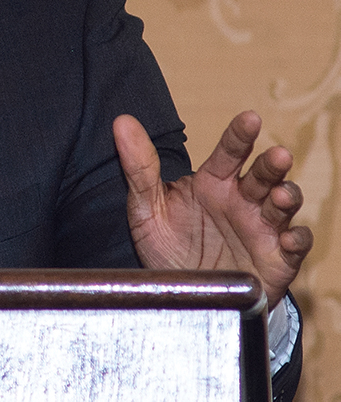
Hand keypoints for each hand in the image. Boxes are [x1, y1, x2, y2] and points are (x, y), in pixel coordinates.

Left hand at [113, 110, 312, 307]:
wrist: (183, 298)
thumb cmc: (169, 246)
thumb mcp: (147, 208)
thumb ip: (138, 167)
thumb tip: (121, 122)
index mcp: (213, 184)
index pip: (229, 152)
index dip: (239, 135)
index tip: (249, 118)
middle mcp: (242, 202)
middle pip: (263, 176)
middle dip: (272, 165)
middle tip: (277, 155)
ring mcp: (261, 230)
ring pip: (284, 206)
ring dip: (287, 197)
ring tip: (280, 196)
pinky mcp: (275, 261)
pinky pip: (294, 247)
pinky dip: (296, 240)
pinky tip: (289, 238)